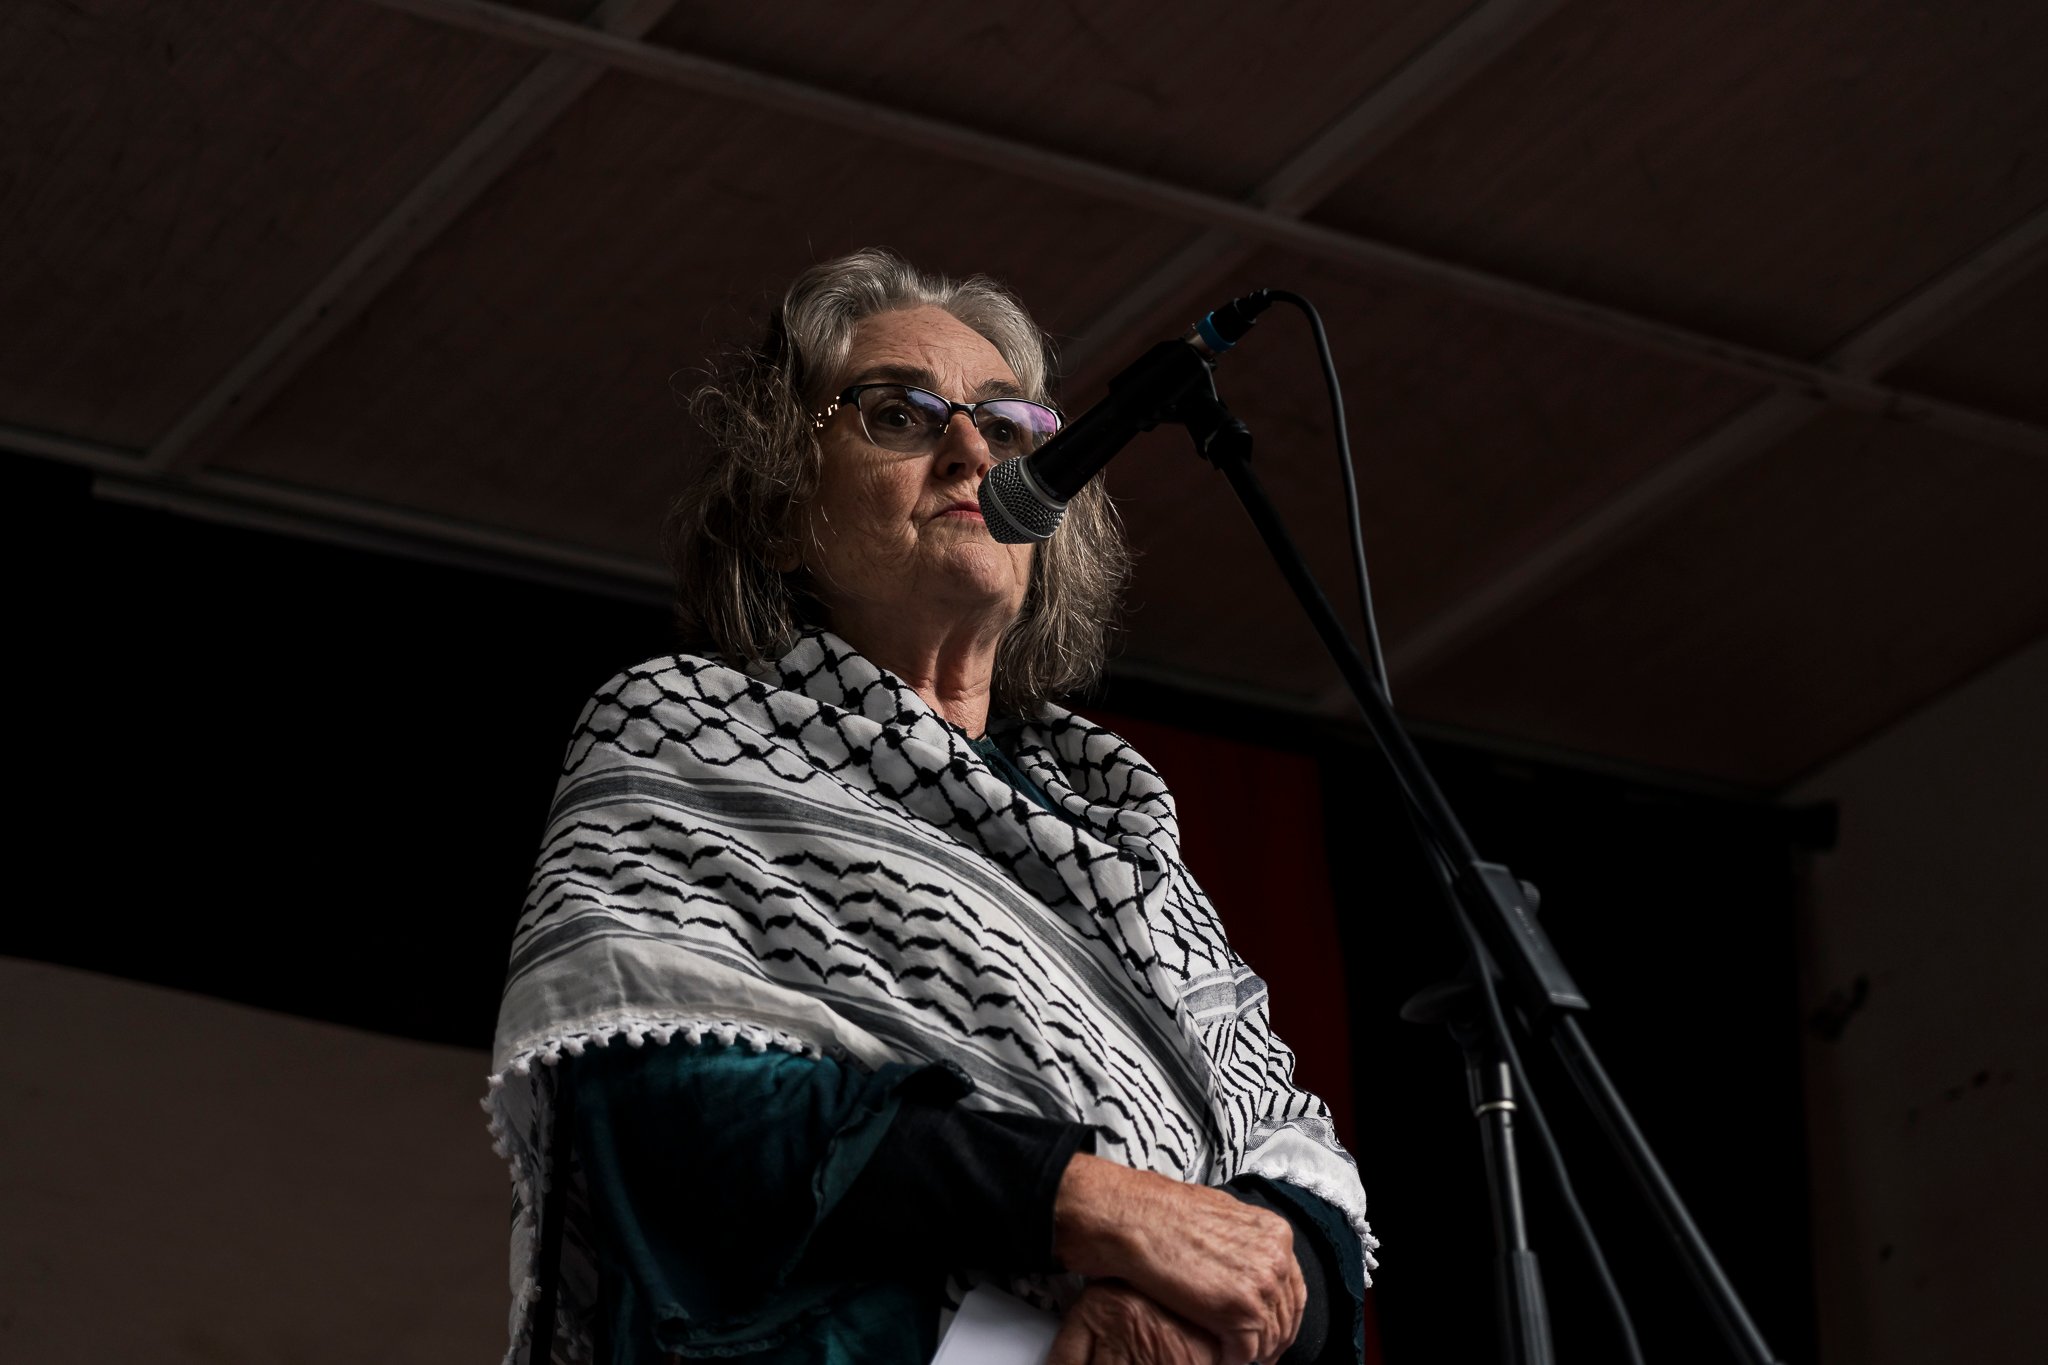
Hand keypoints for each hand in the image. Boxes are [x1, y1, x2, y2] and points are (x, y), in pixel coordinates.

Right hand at [1052, 1154, 1303, 1364]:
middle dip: (1269, 1337)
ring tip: (1230, 1353)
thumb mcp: (1219, 1215)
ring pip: (1271, 1338)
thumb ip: (1243, 1241)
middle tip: (1251, 1349)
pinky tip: (1219, 1356)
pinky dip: (1232, 1359)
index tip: (1266, 1327)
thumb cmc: (1162, 1215)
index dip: (1279, 1314)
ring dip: (1251, 1351)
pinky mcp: (1241, 1311)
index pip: (1292, 1288)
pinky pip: (1247, 1353)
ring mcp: (1262, 1285)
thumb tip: (1244, 1262)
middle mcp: (1276, 1258)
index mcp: (1275, 1235)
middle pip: (1287, 1316)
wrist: (1136, 1219)